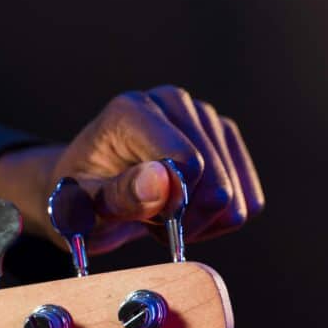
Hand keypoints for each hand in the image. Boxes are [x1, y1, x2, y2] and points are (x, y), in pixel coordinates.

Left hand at [0, 85, 264, 253]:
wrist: (87, 195)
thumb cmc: (78, 201)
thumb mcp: (82, 208)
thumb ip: (119, 195)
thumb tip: (164, 181)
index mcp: (131, 111)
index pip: (186, 162)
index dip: (175, 206)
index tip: (148, 222)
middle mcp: (172, 102)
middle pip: (216, 182)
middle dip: (187, 218)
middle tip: (152, 225)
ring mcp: (203, 117)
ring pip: (235, 195)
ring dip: (201, 222)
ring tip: (162, 216)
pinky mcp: (224, 139)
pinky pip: (249, 200)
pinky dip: (219, 221)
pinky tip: (187, 214)